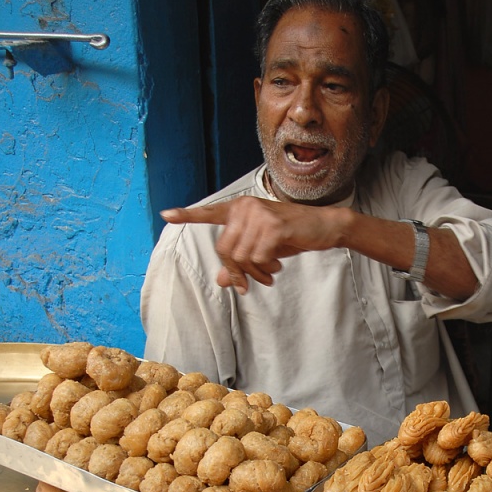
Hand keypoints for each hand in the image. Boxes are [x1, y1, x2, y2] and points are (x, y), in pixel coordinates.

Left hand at [161, 197, 344, 291]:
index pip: (210, 212)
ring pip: (241, 258)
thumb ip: (240, 261)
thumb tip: (221, 280)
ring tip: (269, 274)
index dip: (188, 215)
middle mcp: (246, 207)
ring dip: (254, 274)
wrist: (325, 227)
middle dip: (238, 272)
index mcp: (241, 208)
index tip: (166, 214)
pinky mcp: (273, 227)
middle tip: (249, 284)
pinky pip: (257, 258)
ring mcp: (259, 215)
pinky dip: (265, 270)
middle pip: (225, 250)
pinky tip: (277, 268)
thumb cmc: (292, 235)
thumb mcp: (263, 249)